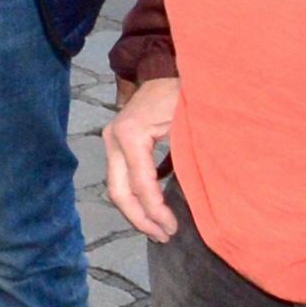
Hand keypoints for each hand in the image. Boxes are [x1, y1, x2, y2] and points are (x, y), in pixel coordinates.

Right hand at [105, 78, 179, 243]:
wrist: (164, 69)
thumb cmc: (181, 94)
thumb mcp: (188, 124)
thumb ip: (184, 157)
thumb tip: (194, 198)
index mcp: (130, 135)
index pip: (140, 183)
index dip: (156, 210)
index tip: (174, 228)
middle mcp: (114, 139)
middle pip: (118, 191)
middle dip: (140, 219)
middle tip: (164, 237)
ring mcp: (112, 141)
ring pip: (116, 187)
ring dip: (136, 212)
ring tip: (160, 230)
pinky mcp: (118, 144)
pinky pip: (122, 178)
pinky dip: (136, 198)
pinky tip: (154, 211)